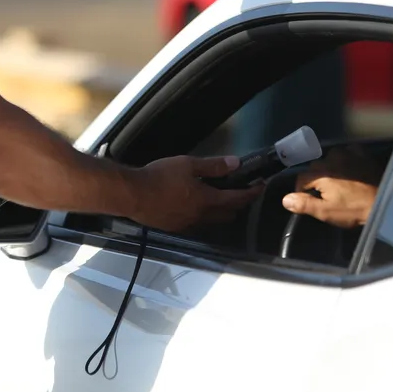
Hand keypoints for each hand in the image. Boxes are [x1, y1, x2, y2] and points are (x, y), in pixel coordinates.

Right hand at [130, 156, 264, 233]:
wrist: (133, 194)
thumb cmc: (159, 176)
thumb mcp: (188, 164)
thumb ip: (213, 166)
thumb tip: (235, 163)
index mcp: (207, 200)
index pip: (238, 199)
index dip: (252, 192)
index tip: (259, 186)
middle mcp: (201, 217)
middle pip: (229, 214)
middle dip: (239, 204)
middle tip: (240, 191)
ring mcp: (188, 225)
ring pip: (214, 221)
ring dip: (223, 212)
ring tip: (220, 198)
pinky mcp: (176, 228)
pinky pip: (198, 225)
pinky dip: (205, 217)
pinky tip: (197, 206)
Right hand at [281, 146, 381, 228]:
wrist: (385, 202)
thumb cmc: (354, 209)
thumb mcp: (326, 212)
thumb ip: (304, 204)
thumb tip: (285, 199)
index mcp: (321, 173)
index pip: (301, 178)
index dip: (301, 190)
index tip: (308, 199)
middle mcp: (332, 159)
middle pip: (315, 166)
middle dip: (316, 178)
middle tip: (325, 192)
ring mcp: (349, 154)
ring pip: (331, 157)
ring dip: (331, 166)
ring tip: (338, 179)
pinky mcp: (363, 154)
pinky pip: (349, 151)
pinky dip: (347, 157)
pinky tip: (351, 166)